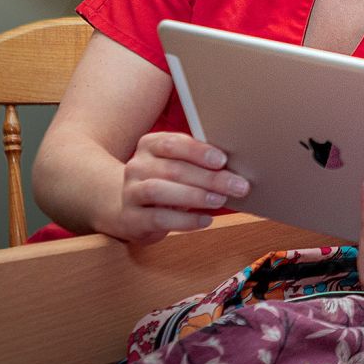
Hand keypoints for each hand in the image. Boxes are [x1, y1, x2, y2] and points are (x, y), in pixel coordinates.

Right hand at [110, 131, 250, 243]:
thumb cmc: (164, 184)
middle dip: (209, 178)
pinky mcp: (131, 218)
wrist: (126, 208)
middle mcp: (136, 166)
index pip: (172, 143)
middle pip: (173, 169)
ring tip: (219, 200)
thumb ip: (197, 163)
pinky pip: (158, 218)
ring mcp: (130, 192)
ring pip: (159, 191)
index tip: (223, 160)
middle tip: (237, 185)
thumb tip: (234, 169)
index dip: (198, 151)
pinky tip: (205, 220)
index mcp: (150, 145)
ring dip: (194, 196)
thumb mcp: (177, 167)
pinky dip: (185, 220)